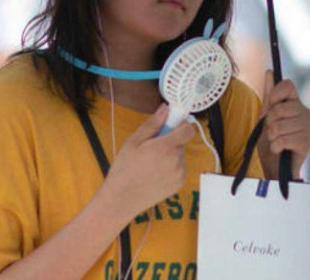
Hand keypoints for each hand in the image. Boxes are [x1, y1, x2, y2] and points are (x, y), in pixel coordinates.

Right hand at [100, 104, 194, 218]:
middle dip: (170, 140)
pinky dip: (170, 167)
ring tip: (150, 163)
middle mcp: (177, 161)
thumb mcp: (133, 142)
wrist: (122, 199)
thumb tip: (165, 109)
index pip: (188, 129)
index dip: (180, 124)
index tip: (170, 124)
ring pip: (179, 155)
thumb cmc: (124, 169)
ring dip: (170, 155)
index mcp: (167, 148)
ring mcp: (180, 174)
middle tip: (151, 147)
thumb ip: (153, 124)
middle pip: (181, 142)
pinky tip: (154, 173)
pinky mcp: (179, 184)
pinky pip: (179, 168)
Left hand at [258, 70, 309, 178]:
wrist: (273, 164)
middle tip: (272, 130)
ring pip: (279, 126)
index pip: (288, 85)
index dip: (276, 93)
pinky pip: (283, 140)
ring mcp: (307, 127)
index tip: (270, 104)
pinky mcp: (306, 143)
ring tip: (276, 141)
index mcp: (294, 102)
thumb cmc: (270, 138)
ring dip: (271, 137)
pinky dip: (275, 146)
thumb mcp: (266, 115)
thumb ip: (269, 94)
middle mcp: (304, 112)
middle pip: (279, 108)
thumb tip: (270, 71)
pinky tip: (280, 149)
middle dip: (269, 122)